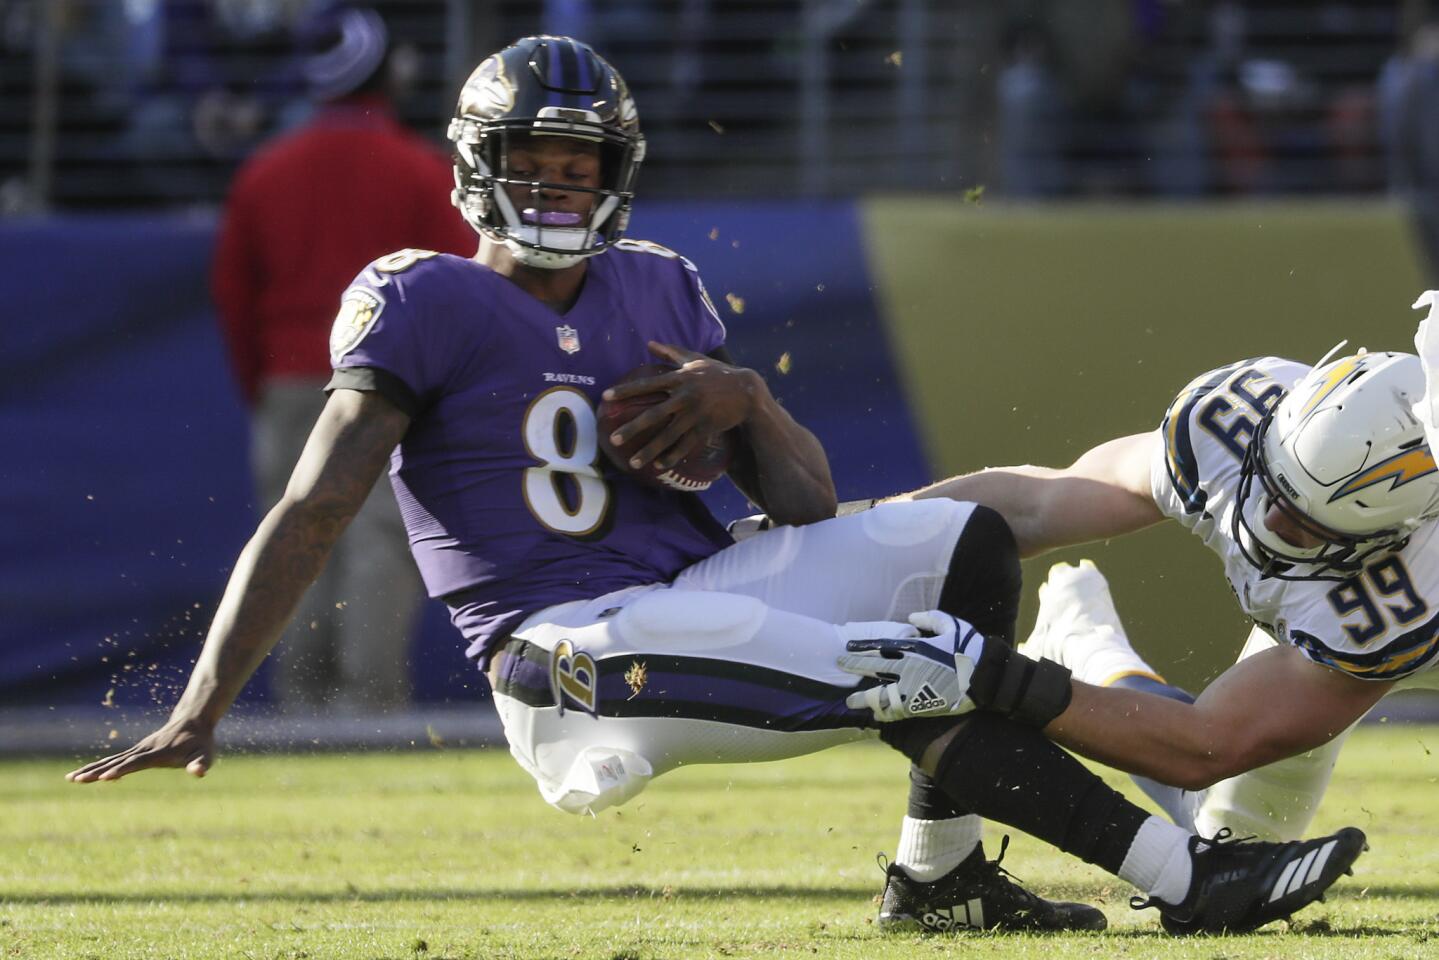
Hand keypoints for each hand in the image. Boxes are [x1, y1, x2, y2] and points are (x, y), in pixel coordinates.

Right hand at [66, 715, 215, 782]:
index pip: (136, 763)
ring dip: (92, 768)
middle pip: (117, 760)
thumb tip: (199, 773)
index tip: (104, 777)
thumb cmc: (201, 742)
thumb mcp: (206, 755)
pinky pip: (117, 759)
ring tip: (71, 778)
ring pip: (113, 759)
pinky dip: (102, 766)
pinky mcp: (139, 750)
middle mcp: (145, 749)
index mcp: (159, 753)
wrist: (194, 721)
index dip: (121, 770)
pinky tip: (90, 774)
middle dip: (96, 770)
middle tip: (75, 778)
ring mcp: (140, 749)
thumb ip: (201, 764)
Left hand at [602, 341, 756, 471]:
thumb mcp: (695, 359)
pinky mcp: (706, 428)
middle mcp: (685, 396)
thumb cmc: (717, 373)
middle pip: (654, 415)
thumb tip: (649, 343)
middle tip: (614, 439)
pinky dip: (672, 456)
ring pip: (668, 436)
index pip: (647, 384)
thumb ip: (671, 352)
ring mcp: (696, 414)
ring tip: (633, 462)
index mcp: (680, 378)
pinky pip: (686, 445)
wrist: (746, 391)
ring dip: (649, 451)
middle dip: (632, 428)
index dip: (626, 391)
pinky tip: (659, 466)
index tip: (606, 397)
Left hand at [837, 611, 984, 720]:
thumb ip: (930, 619)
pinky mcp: (922, 706)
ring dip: (863, 699)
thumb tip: (909, 620)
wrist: (987, 677)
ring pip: (880, 695)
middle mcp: (909, 668)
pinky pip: (897, 712)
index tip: (847, 647)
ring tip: (850, 702)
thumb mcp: (952, 624)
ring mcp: (913, 689)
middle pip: (873, 668)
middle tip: (838, 667)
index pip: (880, 647)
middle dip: (853, 667)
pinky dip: (884, 713)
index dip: (861, 648)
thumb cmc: (970, 648)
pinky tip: (875, 714)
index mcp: (915, 648)